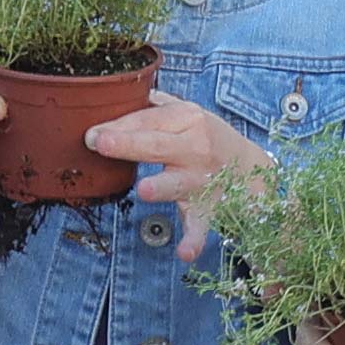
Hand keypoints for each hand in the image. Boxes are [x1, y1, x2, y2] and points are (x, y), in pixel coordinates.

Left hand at [84, 92, 277, 259]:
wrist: (254, 171)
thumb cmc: (210, 139)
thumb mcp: (190, 113)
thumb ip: (157, 104)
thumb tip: (120, 92)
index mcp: (189, 120)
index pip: (149, 120)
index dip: (119, 126)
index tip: (91, 133)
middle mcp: (196, 147)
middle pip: (158, 145)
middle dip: (129, 144)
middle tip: (100, 142)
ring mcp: (203, 179)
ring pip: (179, 183)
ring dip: (163, 187)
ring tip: (144, 189)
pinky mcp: (210, 208)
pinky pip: (201, 224)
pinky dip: (195, 239)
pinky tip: (185, 252)